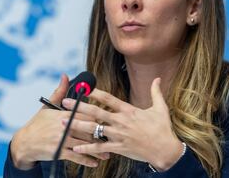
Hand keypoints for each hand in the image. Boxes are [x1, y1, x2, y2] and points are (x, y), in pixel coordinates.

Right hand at [10, 75, 108, 169]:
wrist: (24, 142)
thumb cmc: (38, 124)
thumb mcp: (48, 106)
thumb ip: (59, 91)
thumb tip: (65, 76)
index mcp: (63, 114)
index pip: (84, 113)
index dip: (98, 116)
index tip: (108, 119)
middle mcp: (64, 126)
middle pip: (87, 129)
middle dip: (101, 134)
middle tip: (113, 137)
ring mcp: (62, 140)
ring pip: (85, 144)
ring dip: (98, 150)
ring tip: (108, 153)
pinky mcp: (59, 152)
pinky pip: (76, 156)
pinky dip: (87, 160)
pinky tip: (95, 162)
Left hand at [61, 78, 183, 170]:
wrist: (166, 150)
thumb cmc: (163, 129)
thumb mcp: (160, 108)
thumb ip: (156, 92)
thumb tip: (157, 78)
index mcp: (128, 110)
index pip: (108, 98)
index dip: (94, 92)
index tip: (83, 87)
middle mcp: (121, 121)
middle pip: (96, 112)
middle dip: (78, 107)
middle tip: (65, 102)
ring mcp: (118, 135)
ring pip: (94, 129)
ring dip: (77, 125)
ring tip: (63, 122)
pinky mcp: (118, 148)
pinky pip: (99, 147)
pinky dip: (86, 148)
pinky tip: (75, 147)